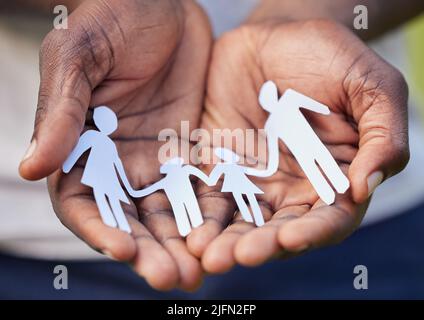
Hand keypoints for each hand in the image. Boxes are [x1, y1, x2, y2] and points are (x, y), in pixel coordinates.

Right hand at [19, 0, 211, 290]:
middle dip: (148, 251)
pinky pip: (199, 189)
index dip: (99, 229)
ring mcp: (154, 159)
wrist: (162, 3)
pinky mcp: (188, 151)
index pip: (83, 202)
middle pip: (129, 219)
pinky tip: (223, 236)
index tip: (123, 251)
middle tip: (172, 278)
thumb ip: (61, 110)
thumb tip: (30, 166)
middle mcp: (116, 161)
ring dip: (180, 244)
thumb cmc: (112, 18)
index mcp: (79, 145)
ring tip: (200, 272)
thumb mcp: (79, 55)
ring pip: (166, 213)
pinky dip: (207, 215)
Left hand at [187, 20, 408, 272]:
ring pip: (240, 220)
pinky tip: (187, 229)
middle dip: (259, 246)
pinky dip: (198, 213)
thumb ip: (381, 137)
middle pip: (278, 229)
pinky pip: (208, 194)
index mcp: (334, 179)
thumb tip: (365, 187)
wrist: (277, 37)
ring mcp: (254, 180)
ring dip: (224, 240)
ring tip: (206, 254)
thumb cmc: (330, 58)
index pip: (328, 219)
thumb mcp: (370, 87)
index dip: (311, 233)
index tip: (290, 238)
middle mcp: (293, 188)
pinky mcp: (220, 166)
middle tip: (238, 257)